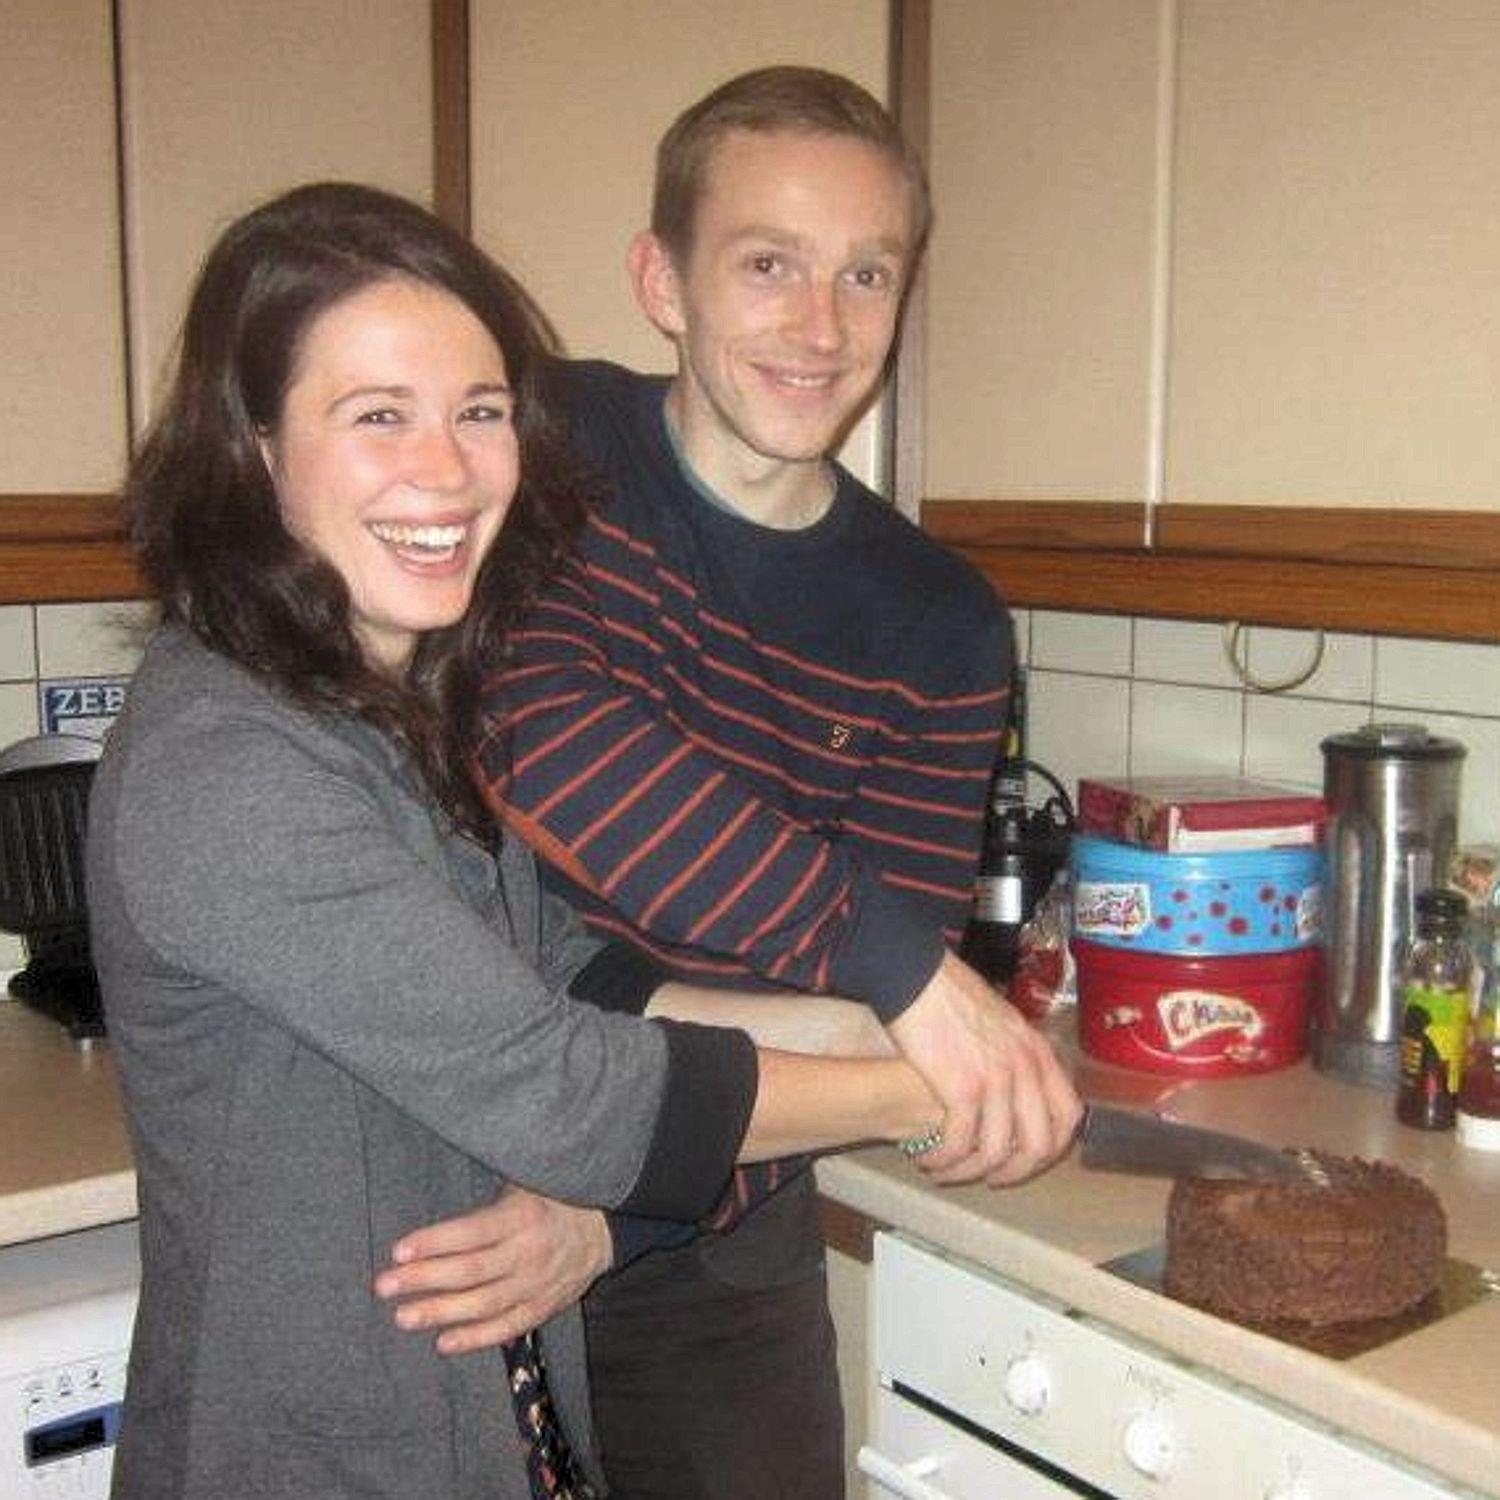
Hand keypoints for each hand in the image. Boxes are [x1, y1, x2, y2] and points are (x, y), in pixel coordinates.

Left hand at [374, 1185, 611, 1354]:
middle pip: (469, 1271)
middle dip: (423, 1280)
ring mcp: (537, 1283)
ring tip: (403, 1316)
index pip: (469, 1234)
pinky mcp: (544, 1306)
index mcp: (521, 1216)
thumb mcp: (525, 1183)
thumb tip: (441, 1214)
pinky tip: (444, 1342)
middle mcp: (528, 1252)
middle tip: (384, 1286)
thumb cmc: (553, 1198)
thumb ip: (487, 1202)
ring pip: (483, 1303)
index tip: (398, 1251)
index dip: (433, 1243)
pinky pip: (507, 1327)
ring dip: (440, 1312)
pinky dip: (475, 1338)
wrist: (604, 1226)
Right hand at [886, 949, 1081, 1186]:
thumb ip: (1016, 1052)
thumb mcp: (1002, 1019)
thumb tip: (1016, 1081)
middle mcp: (1025, 1069)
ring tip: (946, 1171)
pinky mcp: (962, 1088)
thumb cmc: (950, 991)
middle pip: (1039, 1143)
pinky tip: (926, 1157)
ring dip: (971, 1169)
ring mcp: (997, 1080)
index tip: (1027, 1155)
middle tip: (989, 1176)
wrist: (916, 975)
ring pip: (997, 1150)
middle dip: (1014, 1171)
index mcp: (1037, 1051)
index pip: (1068, 1115)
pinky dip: (943, 1158)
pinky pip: (960, 1141)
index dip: (1051, 1145)